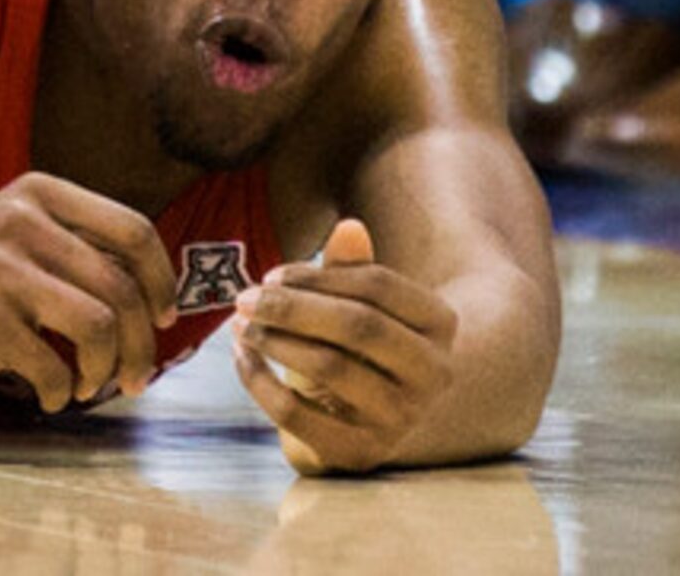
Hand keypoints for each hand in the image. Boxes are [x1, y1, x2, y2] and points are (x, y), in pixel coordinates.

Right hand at [0, 174, 175, 411]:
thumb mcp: (7, 234)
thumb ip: (69, 246)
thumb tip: (152, 292)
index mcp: (36, 194)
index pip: (133, 231)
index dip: (162, 280)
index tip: (164, 316)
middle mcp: (22, 222)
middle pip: (124, 288)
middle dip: (143, 343)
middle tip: (137, 375)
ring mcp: (2, 271)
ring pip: (102, 325)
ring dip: (111, 369)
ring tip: (93, 386)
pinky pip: (56, 368)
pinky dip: (62, 392)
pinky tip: (49, 395)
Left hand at [231, 217, 461, 474]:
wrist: (364, 418)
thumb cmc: (357, 345)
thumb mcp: (358, 304)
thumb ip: (351, 268)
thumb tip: (349, 226)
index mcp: (440, 324)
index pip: (378, 286)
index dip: (318, 276)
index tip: (270, 274)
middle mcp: (434, 373)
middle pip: (358, 325)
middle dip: (291, 308)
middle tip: (243, 298)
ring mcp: (403, 417)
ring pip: (330, 367)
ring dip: (273, 340)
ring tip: (239, 324)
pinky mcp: (363, 452)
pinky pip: (298, 414)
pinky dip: (258, 382)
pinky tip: (241, 357)